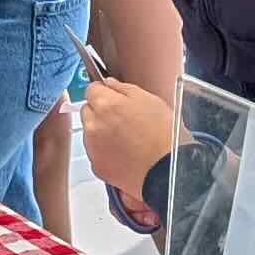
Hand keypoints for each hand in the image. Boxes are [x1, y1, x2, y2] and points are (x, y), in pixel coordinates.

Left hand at [81, 76, 175, 202]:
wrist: (166, 170)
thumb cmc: (163, 135)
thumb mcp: (149, 100)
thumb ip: (124, 88)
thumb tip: (109, 83)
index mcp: (106, 105)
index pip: (91, 89)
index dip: (103, 91)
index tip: (112, 96)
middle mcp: (93, 125)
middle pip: (87, 110)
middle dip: (100, 111)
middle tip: (122, 118)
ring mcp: (93, 148)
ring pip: (90, 132)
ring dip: (101, 131)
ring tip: (126, 138)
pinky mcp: (97, 166)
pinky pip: (96, 153)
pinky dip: (105, 151)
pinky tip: (124, 153)